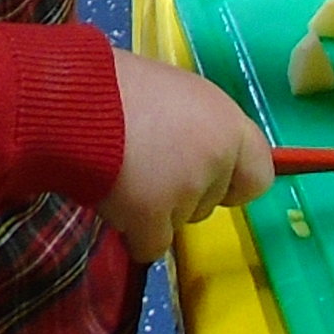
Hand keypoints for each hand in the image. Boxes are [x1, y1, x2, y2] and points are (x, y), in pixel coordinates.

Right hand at [100, 49, 273, 261]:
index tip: (205, 176)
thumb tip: (198, 152)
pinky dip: (132, 233)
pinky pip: (151, 246)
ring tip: (123, 172)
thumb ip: (197, 126)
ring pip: (179, 224)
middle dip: (183, 195)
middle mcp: (217, 156)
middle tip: (147, 167)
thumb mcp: (174, 93)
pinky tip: (113, 199)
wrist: (74, 99)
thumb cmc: (118, 87)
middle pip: (212, 202)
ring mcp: (187, 189)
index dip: (232, 181)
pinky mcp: (153, 216)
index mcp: (227, 121)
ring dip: (154, 212)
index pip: (260, 174)